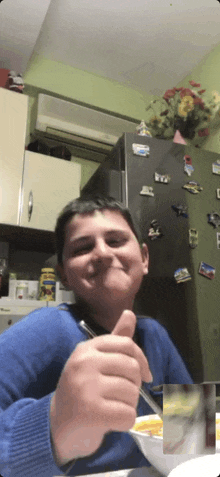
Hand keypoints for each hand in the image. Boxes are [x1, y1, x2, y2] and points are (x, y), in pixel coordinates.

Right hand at [50, 310, 151, 465]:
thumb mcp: (96, 361)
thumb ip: (115, 340)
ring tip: (111, 408)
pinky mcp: (91, 412)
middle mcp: (84, 363)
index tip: (144, 375)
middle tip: (119, 395)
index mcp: (86, 348)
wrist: (57, 427)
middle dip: (134, 385)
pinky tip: (110, 422)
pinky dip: (125, 423)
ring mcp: (86, 386)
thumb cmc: (82, 391)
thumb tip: (130, 313)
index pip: (126, 344)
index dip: (142, 360)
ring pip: (132, 392)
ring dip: (128, 405)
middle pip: (132, 368)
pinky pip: (128, 415)